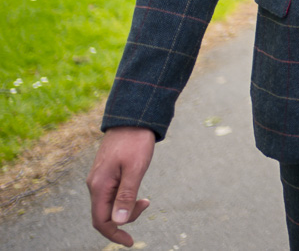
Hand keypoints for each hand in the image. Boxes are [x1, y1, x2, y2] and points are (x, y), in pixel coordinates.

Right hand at [86, 126, 154, 246]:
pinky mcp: (106, 173)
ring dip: (126, 208)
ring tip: (145, 199)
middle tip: (146, 205)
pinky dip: (124, 199)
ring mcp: (99, 178)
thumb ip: (126, 195)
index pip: (101, 221)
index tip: (130, 242)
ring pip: (108, 204)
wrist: (133, 117)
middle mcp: (95, 184)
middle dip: (124, 219)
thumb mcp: (136, 169)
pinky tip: (137, 193)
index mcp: (99, 186)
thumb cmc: (136, 141)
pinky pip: (111, 194)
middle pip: (104, 215)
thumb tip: (119, 221)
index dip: (114, 234)